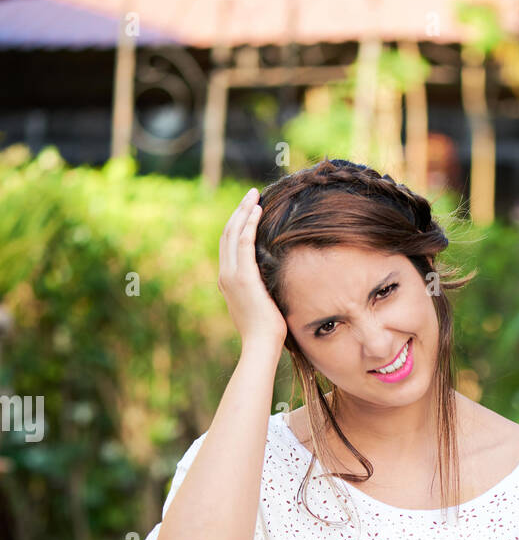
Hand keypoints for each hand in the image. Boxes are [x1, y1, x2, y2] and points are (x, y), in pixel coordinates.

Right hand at [218, 188, 287, 351]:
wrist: (260, 345)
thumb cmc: (266, 332)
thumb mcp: (260, 306)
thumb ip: (260, 290)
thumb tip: (272, 283)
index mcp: (228, 281)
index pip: (229, 246)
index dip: (237, 225)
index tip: (249, 210)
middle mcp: (225, 275)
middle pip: (227, 234)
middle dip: (239, 212)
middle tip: (251, 194)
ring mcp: (232, 276)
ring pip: (233, 234)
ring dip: (243, 211)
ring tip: (254, 195)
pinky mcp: (243, 277)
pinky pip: (244, 243)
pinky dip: (249, 224)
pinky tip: (257, 210)